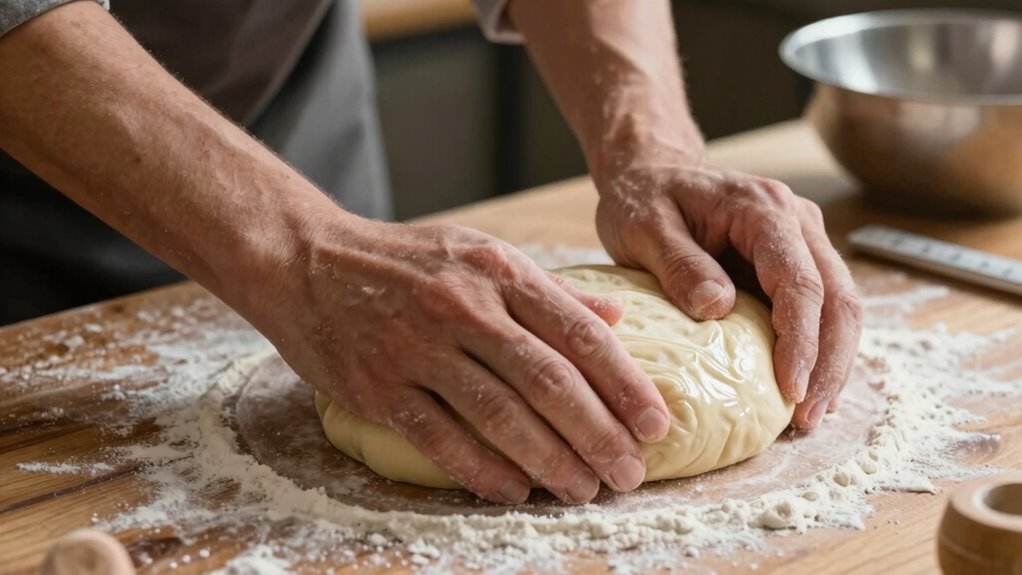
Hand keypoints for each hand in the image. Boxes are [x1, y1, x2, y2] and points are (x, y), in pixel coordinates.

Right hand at [253, 218, 670, 503]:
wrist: (304, 260)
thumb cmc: (403, 259)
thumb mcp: (480, 253)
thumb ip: (549, 289)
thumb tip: (618, 318)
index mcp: (497, 271)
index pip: (579, 331)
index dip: (625, 383)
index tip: (656, 423)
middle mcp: (463, 307)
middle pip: (548, 381)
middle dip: (598, 434)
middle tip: (628, 474)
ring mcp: (417, 347)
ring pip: (500, 415)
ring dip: (549, 462)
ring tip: (582, 490)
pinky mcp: (377, 386)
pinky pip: (440, 437)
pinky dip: (481, 469)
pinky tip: (514, 491)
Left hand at [594, 155, 862, 429]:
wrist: (651, 171)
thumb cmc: (643, 198)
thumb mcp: (644, 227)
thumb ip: (679, 265)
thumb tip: (717, 308)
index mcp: (763, 209)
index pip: (800, 282)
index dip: (801, 341)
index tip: (791, 389)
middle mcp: (797, 221)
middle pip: (837, 298)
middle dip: (830, 363)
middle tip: (808, 418)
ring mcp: (802, 240)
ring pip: (840, 306)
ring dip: (832, 363)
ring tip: (811, 416)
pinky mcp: (794, 261)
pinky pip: (820, 308)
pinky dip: (819, 350)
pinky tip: (806, 390)